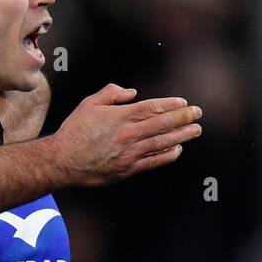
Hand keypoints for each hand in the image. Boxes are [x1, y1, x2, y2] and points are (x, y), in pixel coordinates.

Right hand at [51, 85, 201, 185]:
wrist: (63, 160)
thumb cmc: (75, 130)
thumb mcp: (89, 103)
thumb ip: (111, 93)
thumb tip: (132, 93)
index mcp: (121, 116)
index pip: (153, 108)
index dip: (172, 105)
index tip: (184, 103)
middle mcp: (129, 134)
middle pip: (163, 124)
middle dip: (184, 118)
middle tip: (198, 114)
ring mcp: (130, 153)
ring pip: (163, 142)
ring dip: (182, 136)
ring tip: (195, 131)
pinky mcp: (128, 169)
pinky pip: (154, 161)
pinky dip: (168, 155)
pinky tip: (177, 149)